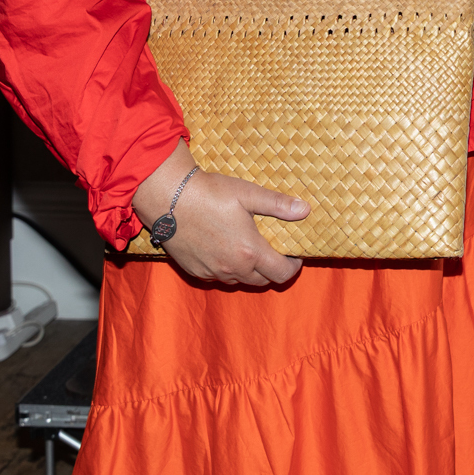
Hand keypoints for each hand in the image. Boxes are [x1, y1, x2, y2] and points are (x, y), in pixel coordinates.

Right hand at [130, 141, 307, 286]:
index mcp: (250, 252)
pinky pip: (219, 278)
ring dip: (250, 271)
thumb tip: (305, 209)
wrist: (168, 198)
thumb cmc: (210, 193)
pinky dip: (228, 270)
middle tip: (275, 251)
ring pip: (240, 281)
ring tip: (251, 250)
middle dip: (273, 270)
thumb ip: (278, 204)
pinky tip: (226, 251)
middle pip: (262, 281)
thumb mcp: (248, 194)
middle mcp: (232, 268)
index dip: (293, 267)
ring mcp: (212, 272)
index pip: (281, 274)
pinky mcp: (195, 271)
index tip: (294, 255)